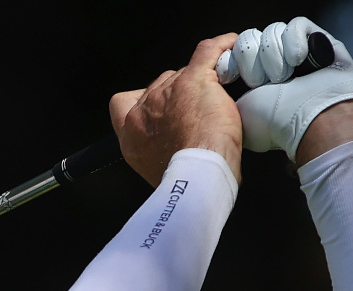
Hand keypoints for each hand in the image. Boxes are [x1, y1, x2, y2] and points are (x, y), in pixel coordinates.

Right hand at [109, 34, 243, 187]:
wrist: (199, 177)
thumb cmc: (187, 181)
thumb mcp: (159, 170)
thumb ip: (159, 151)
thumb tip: (177, 147)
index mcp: (130, 136)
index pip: (123, 105)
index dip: (142, 103)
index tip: (159, 111)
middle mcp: (143, 111)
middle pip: (158, 87)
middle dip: (177, 96)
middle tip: (198, 114)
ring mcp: (166, 92)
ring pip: (181, 74)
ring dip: (198, 83)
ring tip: (216, 97)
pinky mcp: (193, 81)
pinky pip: (206, 53)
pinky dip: (220, 48)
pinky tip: (230, 47)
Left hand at [235, 17, 352, 160]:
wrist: (308, 122)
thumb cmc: (274, 123)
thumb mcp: (237, 111)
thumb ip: (226, 93)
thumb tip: (222, 76)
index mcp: (256, 79)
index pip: (236, 51)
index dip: (233, 57)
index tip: (231, 75)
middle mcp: (277, 64)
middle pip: (251, 38)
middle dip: (252, 58)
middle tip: (260, 82)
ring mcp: (298, 52)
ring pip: (273, 31)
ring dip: (274, 54)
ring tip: (283, 77)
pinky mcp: (320, 42)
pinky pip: (297, 25)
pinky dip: (294, 40)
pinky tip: (297, 61)